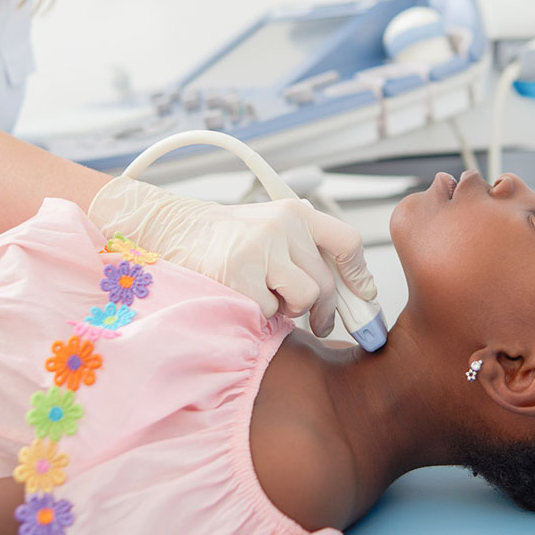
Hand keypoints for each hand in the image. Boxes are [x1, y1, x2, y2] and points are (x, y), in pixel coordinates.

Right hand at [88, 176, 376, 335]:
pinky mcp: (239, 272)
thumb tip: (346, 295)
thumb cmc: (221, 236)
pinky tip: (241, 296)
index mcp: (294, 212)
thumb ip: (302, 252)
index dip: (359, 275)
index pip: (346, 242)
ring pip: (304, 298)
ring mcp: (260, 248)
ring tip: (267, 298)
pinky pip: (269, 311)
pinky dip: (258, 313)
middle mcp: (282, 225)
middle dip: (326, 310)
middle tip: (319, 322)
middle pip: (326, 281)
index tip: (366, 296)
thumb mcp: (268, 229)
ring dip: (290, 309)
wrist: (169, 228)